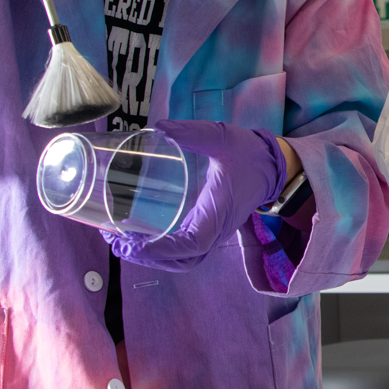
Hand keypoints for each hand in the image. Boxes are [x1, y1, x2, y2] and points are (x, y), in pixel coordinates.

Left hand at [106, 120, 286, 270]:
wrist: (272, 166)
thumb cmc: (248, 154)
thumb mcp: (222, 138)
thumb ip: (193, 133)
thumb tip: (160, 127)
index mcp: (218, 213)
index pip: (191, 245)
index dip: (160, 250)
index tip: (132, 242)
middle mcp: (215, 229)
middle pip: (181, 260)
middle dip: (148, 258)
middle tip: (116, 242)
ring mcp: (211, 232)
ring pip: (182, 260)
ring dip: (152, 258)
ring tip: (121, 242)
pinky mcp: (207, 228)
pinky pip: (184, 250)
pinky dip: (161, 251)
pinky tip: (139, 236)